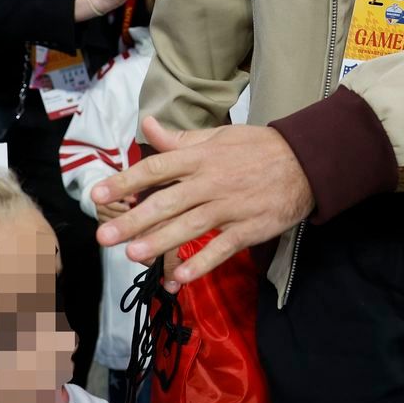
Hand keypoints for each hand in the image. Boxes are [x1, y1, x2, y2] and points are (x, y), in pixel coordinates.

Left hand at [94, 118, 314, 288]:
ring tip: (133, 255)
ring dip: (161, 241)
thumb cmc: (258, 148)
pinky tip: (181, 277)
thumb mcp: (219, 136)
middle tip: (104, 236)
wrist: (307, 163)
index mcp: (201, 157)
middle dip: (134, 220)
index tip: (97, 194)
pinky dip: (202, 262)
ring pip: (191, 226)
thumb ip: (180, 139)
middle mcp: (211, 181)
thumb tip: (148, 125)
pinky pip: (223, 248)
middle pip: (167, 201)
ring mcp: (231, 206)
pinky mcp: (250, 227)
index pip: (157, 167)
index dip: (126, 181)